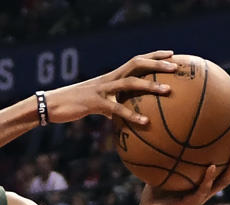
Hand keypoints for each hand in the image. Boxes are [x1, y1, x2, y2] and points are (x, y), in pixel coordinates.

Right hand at [46, 51, 177, 125]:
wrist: (52, 105)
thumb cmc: (73, 106)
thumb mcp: (95, 105)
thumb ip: (110, 107)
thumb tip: (121, 118)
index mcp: (110, 77)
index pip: (136, 61)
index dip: (154, 57)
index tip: (172, 56)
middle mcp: (109, 78)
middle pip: (137, 64)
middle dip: (158, 64)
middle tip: (176, 67)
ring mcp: (103, 89)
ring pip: (130, 82)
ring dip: (151, 85)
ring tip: (168, 90)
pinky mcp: (96, 103)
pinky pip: (117, 108)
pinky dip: (132, 115)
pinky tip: (145, 123)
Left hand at [137, 139, 229, 204]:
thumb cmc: (155, 193)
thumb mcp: (165, 169)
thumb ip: (170, 153)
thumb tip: (169, 129)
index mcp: (204, 183)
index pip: (227, 169)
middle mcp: (206, 190)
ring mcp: (200, 198)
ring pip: (223, 182)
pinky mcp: (189, 204)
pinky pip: (202, 190)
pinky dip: (209, 178)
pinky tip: (211, 166)